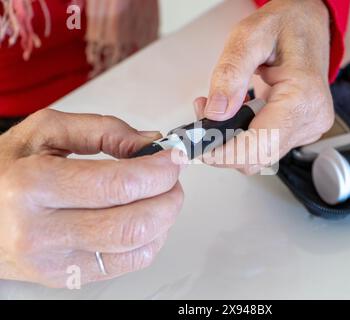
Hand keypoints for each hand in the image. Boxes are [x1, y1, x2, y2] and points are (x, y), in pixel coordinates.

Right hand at [0, 109, 183, 286]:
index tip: (173, 157)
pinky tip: (144, 218)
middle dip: (169, 196)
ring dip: (164, 218)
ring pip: (137, 249)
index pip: (118, 185)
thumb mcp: (45, 131)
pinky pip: (129, 264)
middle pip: (134, 224)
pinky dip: (151, 239)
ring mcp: (56, 263)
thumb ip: (103, 129)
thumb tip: (149, 142)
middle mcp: (42, 232)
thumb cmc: (6, 172)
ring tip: (158, 195)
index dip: (159, 170)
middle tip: (171, 176)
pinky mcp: (68, 278)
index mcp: (33, 187)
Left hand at [194, 0, 333, 174]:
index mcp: (303, 97)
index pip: (259, 145)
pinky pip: (267, 146)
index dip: (224, 153)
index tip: (199, 148)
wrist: (307, 24)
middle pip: (257, 157)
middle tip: (204, 118)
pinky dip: (246, 135)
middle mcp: (311, 118)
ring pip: (260, 155)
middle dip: (224, 145)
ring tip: (223, 107)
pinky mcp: (303, 130)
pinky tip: (240, 112)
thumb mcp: (249, 37)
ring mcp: (309, 127)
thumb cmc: (286, 25)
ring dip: (233, 139)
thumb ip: (230, 74)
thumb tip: (216, 112)